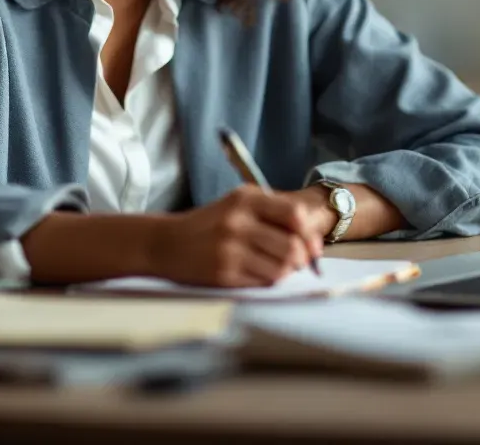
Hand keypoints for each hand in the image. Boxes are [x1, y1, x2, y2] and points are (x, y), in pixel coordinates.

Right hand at [151, 186, 327, 287]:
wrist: (167, 243)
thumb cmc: (210, 224)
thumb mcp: (238, 204)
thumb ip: (274, 213)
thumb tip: (312, 240)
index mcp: (245, 199)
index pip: (295, 215)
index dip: (310, 233)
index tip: (312, 244)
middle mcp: (238, 222)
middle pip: (292, 246)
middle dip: (303, 258)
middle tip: (300, 262)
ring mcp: (230, 249)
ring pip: (281, 267)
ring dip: (287, 271)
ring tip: (277, 266)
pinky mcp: (224, 273)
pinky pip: (263, 281)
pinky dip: (269, 279)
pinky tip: (259, 273)